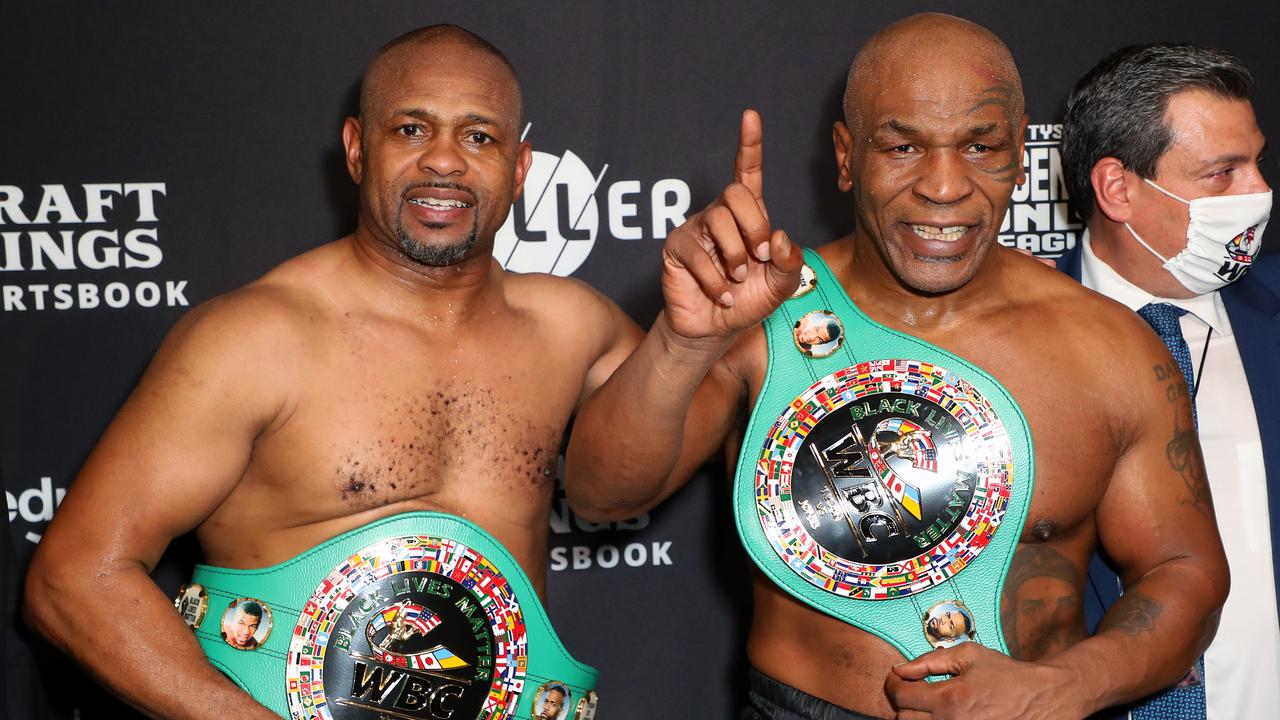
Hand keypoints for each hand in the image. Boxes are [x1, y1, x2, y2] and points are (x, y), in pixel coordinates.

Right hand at [660, 109, 803, 343]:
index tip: (750, 116)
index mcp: (748, 216)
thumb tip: (777, 235)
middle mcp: (721, 215)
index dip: (749, 144)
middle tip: (760, 256)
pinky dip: (715, 280)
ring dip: (736, 255)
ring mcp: (696, 229)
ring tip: (738, 279)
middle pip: (736, 193)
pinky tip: (722, 295)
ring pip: (718, 220)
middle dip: (754, 225)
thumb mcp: (782, 284)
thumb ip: (790, 261)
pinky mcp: (676, 248)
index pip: (748, 172)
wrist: (716, 329)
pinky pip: (696, 253)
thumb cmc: (748, 301)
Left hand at [885, 643, 1085, 719]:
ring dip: (917, 717)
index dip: (892, 685)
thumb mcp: (968, 655)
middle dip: (904, 702)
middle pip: (904, 719)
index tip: (897, 679)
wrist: (1040, 697)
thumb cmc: (1005, 674)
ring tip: (929, 704)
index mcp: (949, 698)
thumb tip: (900, 668)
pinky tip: (942, 714)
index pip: (900, 696)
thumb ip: (929, 661)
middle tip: (913, 690)